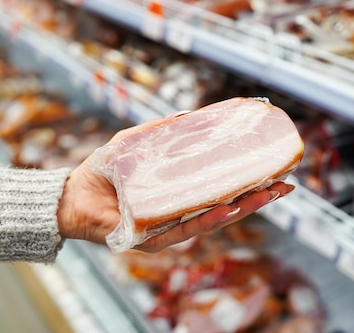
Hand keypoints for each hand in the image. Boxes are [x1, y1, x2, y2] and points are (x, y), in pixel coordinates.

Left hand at [56, 119, 294, 251]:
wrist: (68, 197)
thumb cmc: (102, 172)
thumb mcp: (133, 143)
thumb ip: (160, 131)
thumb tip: (190, 113)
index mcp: (180, 197)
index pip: (222, 191)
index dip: (249, 183)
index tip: (275, 170)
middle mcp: (180, 215)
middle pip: (226, 208)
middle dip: (257, 197)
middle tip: (285, 184)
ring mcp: (167, 229)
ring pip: (212, 221)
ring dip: (242, 208)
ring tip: (268, 194)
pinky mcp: (150, 238)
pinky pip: (183, 229)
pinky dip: (207, 220)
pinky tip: (229, 208)